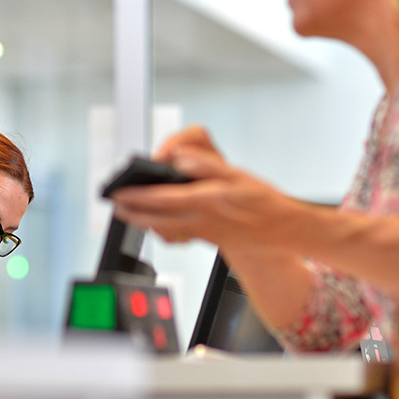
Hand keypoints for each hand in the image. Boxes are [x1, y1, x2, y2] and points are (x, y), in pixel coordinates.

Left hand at [111, 125, 291, 249]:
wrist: (284, 230)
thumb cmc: (263, 201)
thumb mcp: (238, 175)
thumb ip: (207, 166)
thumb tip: (180, 160)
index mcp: (206, 200)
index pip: (162, 198)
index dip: (138, 196)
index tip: (120, 193)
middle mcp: (201, 220)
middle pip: (157, 217)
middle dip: (133, 213)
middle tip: (115, 207)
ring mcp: (204, 232)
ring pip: (165, 228)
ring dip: (144, 222)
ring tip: (127, 215)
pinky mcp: (209, 239)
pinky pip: (179, 234)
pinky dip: (163, 229)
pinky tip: (157, 224)